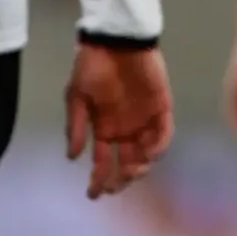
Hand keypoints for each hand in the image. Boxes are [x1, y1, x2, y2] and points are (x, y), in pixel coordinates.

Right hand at [65, 41, 174, 199]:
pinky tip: (149, 153)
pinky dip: (159, 145)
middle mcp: (124, 128)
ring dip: (139, 166)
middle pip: (126, 163)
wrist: (114, 40)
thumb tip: (72, 158)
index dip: (98, 180)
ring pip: (145, 153)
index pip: (102, 162)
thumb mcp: (76, 97)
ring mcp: (143, 119)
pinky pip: (164, 132)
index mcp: (103, 128)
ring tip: (131, 171)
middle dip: (120, 180)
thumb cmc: (92, 66)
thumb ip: (76, 126)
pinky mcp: (161, 107)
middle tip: (115, 186)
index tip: (93, 195)